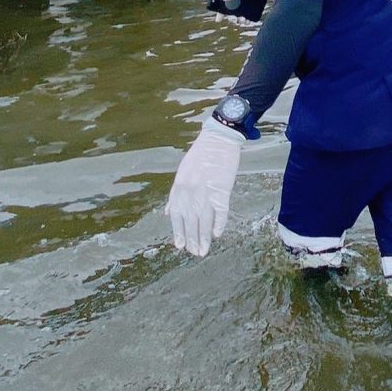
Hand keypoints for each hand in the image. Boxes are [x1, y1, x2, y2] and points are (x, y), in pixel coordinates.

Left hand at [166, 118, 243, 256]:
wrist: (219, 137)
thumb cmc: (201, 153)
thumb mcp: (183, 171)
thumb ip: (176, 193)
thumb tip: (169, 212)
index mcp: (180, 185)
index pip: (177, 214)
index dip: (178, 231)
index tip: (180, 245)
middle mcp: (191, 190)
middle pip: (190, 220)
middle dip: (191, 238)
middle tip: (194, 252)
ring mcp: (207, 190)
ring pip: (203, 220)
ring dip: (203, 237)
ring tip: (203, 250)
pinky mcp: (223, 189)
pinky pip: (220, 211)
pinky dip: (219, 224)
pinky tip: (217, 234)